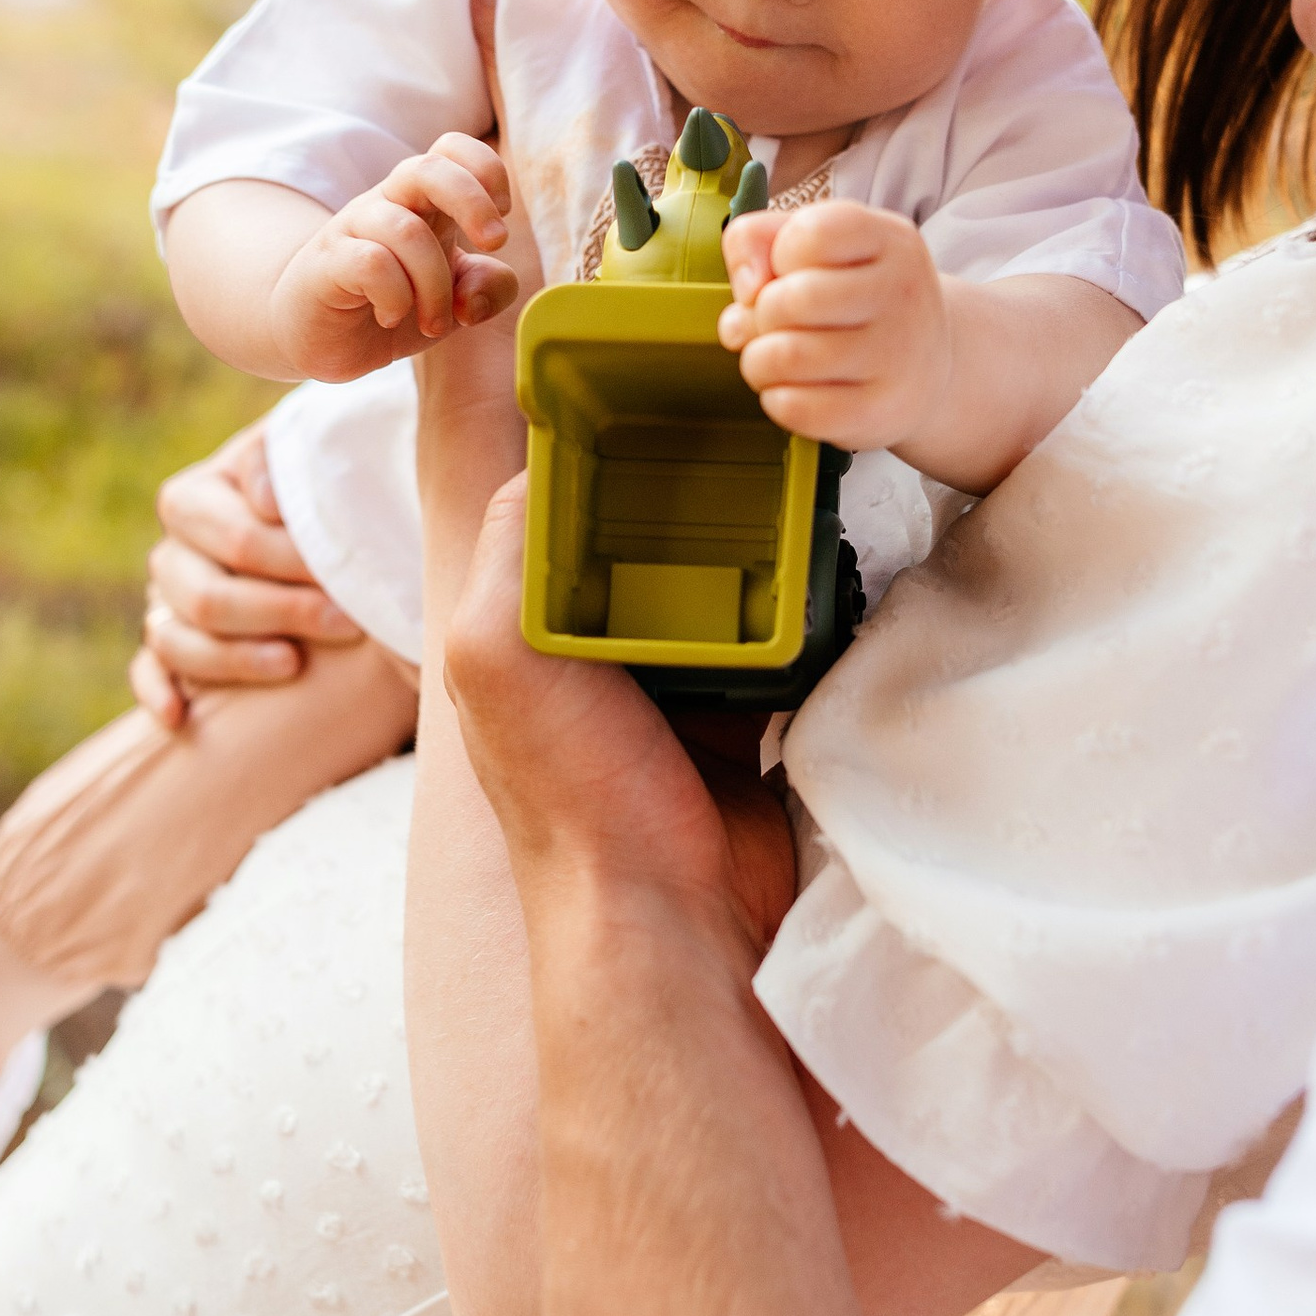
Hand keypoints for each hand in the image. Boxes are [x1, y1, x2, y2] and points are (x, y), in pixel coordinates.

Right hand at [129, 423, 363, 723]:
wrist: (327, 523)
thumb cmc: (321, 485)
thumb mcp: (307, 454)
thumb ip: (281, 460)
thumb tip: (265, 501)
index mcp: (195, 497)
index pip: (233, 536)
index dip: (291, 559)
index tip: (346, 573)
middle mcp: (172, 553)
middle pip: (204, 595)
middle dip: (280, 611)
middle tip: (346, 623)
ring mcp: (164, 604)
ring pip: (174, 640)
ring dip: (234, 658)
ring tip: (293, 665)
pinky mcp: (168, 649)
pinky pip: (148, 673)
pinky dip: (158, 694)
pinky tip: (180, 717)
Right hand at [271, 133, 518, 380]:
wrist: (321, 336)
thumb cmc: (392, 304)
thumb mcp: (457, 301)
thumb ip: (489, 289)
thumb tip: (475, 297)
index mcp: (423, 201)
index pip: (451, 148)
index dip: (486, 171)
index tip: (498, 228)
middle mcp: (388, 204)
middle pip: (428, 167)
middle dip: (472, 201)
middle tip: (494, 243)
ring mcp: (353, 229)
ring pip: (406, 231)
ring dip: (435, 286)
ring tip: (435, 324)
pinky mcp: (327, 263)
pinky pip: (371, 263)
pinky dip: (395, 296)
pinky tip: (390, 316)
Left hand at [442, 476, 798, 982]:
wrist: (667, 915)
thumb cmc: (569, 793)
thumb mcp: (495, 651)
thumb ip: (508, 546)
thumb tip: (555, 455)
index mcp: (524, 621)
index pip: (564, 500)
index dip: (608, 449)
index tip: (665, 399)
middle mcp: (592, 641)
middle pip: (648, 528)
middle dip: (693, 489)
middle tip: (748, 439)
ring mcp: (674, 674)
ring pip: (717, 571)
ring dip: (752, 540)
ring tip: (791, 483)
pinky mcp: (744, 706)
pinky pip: (773, 628)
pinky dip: (795, 600)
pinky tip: (819, 560)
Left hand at [719, 201, 953, 452]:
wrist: (924, 364)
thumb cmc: (853, 298)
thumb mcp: (817, 246)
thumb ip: (757, 238)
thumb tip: (747, 287)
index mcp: (890, 240)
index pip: (810, 234)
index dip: (778, 255)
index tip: (792, 271)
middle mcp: (903, 293)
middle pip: (789, 300)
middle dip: (761, 314)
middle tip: (775, 324)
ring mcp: (896, 356)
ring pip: (785, 357)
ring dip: (758, 361)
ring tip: (773, 358)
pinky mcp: (881, 411)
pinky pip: (794, 407)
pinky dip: (775, 399)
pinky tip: (792, 388)